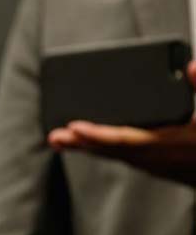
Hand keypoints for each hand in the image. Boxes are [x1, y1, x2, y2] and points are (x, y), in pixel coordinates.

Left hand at [48, 61, 195, 185]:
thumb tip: (192, 65)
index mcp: (169, 143)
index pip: (125, 139)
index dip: (97, 135)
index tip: (74, 128)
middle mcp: (158, 158)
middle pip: (111, 151)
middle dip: (80, 144)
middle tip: (53, 138)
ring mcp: (158, 166)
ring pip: (115, 157)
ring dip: (88, 149)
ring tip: (61, 141)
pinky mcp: (160, 168)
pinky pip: (125, 159)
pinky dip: (105, 151)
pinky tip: (91, 146)